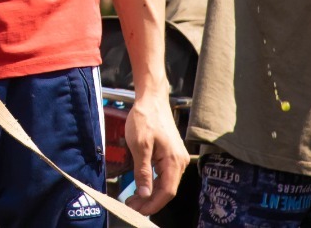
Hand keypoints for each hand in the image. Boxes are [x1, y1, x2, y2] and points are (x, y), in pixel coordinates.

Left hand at [122, 91, 188, 214]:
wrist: (151, 99)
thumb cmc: (145, 118)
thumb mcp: (139, 146)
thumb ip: (143, 172)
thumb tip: (145, 194)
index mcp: (174, 161)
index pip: (167, 192)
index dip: (153, 204)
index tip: (138, 211)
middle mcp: (179, 162)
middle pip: (167, 190)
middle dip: (149, 201)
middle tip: (131, 206)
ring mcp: (177, 158)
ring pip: (165, 183)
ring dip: (150, 193)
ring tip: (133, 199)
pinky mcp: (171, 154)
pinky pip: (164, 174)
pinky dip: (153, 183)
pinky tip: (142, 186)